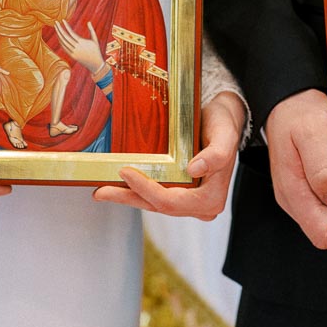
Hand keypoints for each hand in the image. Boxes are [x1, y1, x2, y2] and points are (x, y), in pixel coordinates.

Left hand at [54, 20, 106, 75]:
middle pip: (65, 37)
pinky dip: (60, 42)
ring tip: (56, 28)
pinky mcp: (72, 56)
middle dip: (59, 29)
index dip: (66, 26)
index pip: (71, 33)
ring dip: (58, 35)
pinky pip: (64, 48)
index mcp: (82, 42)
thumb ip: (92, 30)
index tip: (62, 20)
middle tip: (55, 22)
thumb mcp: (95, 40)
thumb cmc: (96, 50)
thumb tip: (89, 22)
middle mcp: (76, 47)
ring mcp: (73, 52)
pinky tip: (59, 36)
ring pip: (63, 42)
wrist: (95, 64)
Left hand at [93, 91, 244, 218]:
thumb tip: (194, 170)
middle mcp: (200, 205)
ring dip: (128, 197)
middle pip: (158, 206)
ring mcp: (189, 201)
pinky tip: (119, 185)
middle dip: (128, 198)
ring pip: (153, 204)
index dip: (146, 190)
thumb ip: (216, 154)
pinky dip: (135, 191)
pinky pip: (155, 196)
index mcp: (210, 199)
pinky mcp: (180, 193)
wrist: (224, 119)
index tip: (125, 172)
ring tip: (102, 191)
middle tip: (101, 191)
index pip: (171, 202)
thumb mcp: (225, 135)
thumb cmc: (224, 125)